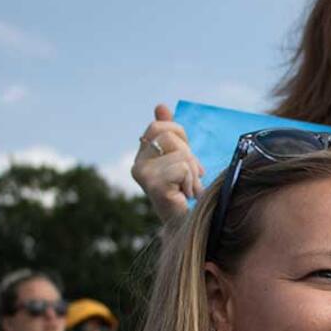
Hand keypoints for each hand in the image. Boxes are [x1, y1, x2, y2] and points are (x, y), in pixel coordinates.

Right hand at [130, 104, 205, 221]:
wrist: (186, 224)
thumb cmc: (185, 190)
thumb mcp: (180, 156)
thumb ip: (170, 133)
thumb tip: (160, 106)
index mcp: (142, 155)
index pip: (159, 126)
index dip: (179, 136)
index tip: (185, 157)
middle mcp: (137, 165)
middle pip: (170, 138)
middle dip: (189, 156)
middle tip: (189, 177)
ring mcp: (144, 176)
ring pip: (181, 155)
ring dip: (193, 173)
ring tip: (187, 188)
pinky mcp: (154, 186)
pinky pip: (182, 168)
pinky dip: (191, 181)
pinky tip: (185, 195)